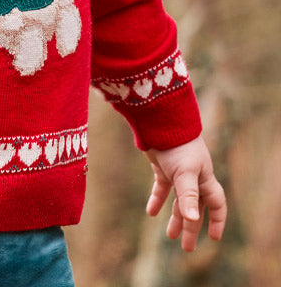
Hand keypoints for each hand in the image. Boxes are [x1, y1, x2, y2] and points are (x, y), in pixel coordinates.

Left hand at [145, 136, 226, 251]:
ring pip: (179, 199)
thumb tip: (193, 220)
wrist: (159, 120)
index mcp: (204, 177)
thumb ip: (188, 196)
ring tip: (170, 236)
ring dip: (175, 217)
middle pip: (195, 206)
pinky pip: (161, 186)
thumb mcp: (185, 172)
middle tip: (187, 248)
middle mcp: (193, 176)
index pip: (216, 203)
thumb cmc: (177, 145)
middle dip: (192, 226)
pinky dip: (157, 199)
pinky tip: (151, 212)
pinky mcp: (162, 165)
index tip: (214, 238)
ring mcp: (177, 171)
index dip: (217, 220)